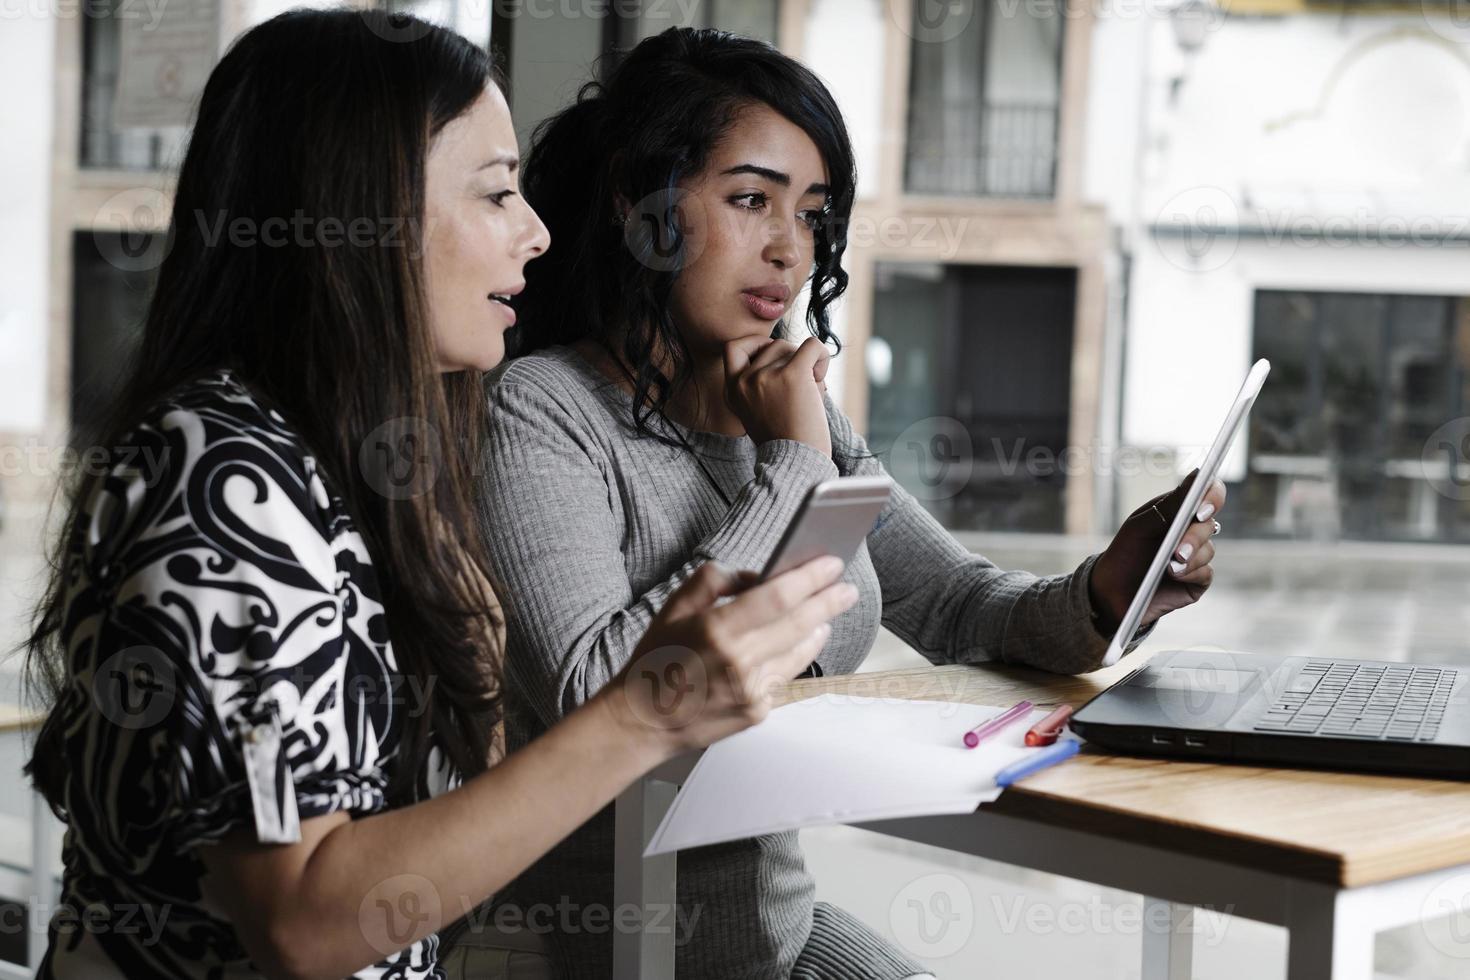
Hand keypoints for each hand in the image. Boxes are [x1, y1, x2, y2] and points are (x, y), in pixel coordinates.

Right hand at [602, 555, 856, 758]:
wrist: (643, 721)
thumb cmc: (656, 661)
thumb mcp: (673, 608)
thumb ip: (713, 581)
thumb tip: (753, 576)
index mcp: (716, 629)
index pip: (777, 597)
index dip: (809, 578)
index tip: (830, 565)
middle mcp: (738, 661)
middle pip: (798, 624)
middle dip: (828, 602)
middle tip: (845, 588)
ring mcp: (751, 690)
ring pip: (799, 652)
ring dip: (818, 628)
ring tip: (828, 612)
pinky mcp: (757, 711)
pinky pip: (785, 676)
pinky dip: (798, 655)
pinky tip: (804, 642)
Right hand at [722, 336, 831, 457]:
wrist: (796, 462)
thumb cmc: (785, 441)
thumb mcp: (758, 411)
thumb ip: (761, 384)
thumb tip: (787, 352)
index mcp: (733, 391)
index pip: (733, 348)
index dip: (755, 345)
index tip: (773, 357)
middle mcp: (745, 381)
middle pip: (772, 346)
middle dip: (790, 358)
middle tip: (800, 385)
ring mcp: (766, 376)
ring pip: (791, 346)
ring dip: (806, 363)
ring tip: (810, 390)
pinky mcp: (792, 375)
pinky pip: (812, 345)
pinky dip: (820, 355)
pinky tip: (820, 375)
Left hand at [1088, 469, 1226, 633]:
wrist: (1111, 593)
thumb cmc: (1124, 554)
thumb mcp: (1141, 526)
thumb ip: (1171, 504)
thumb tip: (1197, 475)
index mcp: (1177, 511)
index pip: (1207, 493)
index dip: (1212, 497)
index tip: (1201, 509)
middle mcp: (1190, 530)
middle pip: (1208, 524)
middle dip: (1193, 536)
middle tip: (1177, 550)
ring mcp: (1196, 555)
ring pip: (1208, 550)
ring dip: (1190, 557)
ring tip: (1169, 567)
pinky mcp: (1197, 579)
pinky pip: (1206, 572)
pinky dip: (1190, 573)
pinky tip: (1174, 576)